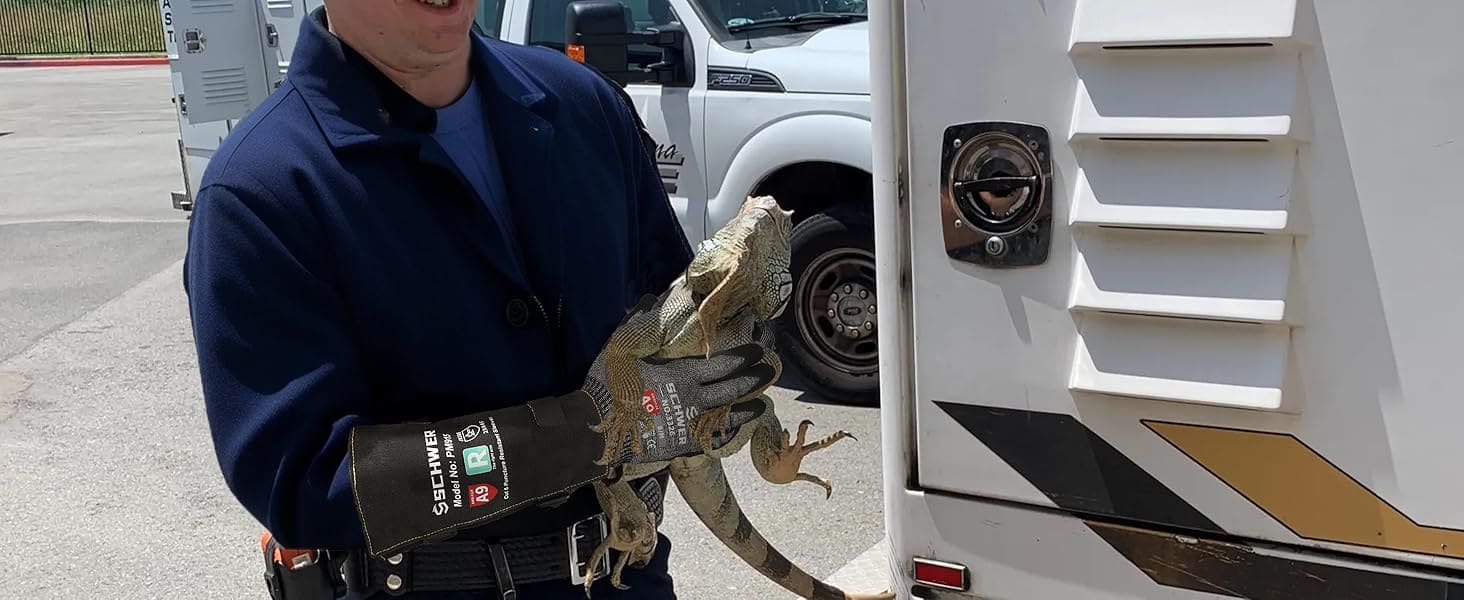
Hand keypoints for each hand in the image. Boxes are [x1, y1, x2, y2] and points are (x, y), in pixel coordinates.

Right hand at [582, 294, 778, 465]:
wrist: (595, 431)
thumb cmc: (607, 387)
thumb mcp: (620, 348)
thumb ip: (638, 322)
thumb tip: (650, 298)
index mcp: (682, 375)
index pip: (724, 364)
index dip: (744, 357)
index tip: (759, 350)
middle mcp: (693, 400)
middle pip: (732, 390)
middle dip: (754, 380)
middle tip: (770, 372)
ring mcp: (690, 426)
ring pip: (728, 417)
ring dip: (747, 411)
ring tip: (762, 405)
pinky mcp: (681, 446)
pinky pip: (711, 440)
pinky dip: (725, 435)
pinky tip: (733, 431)